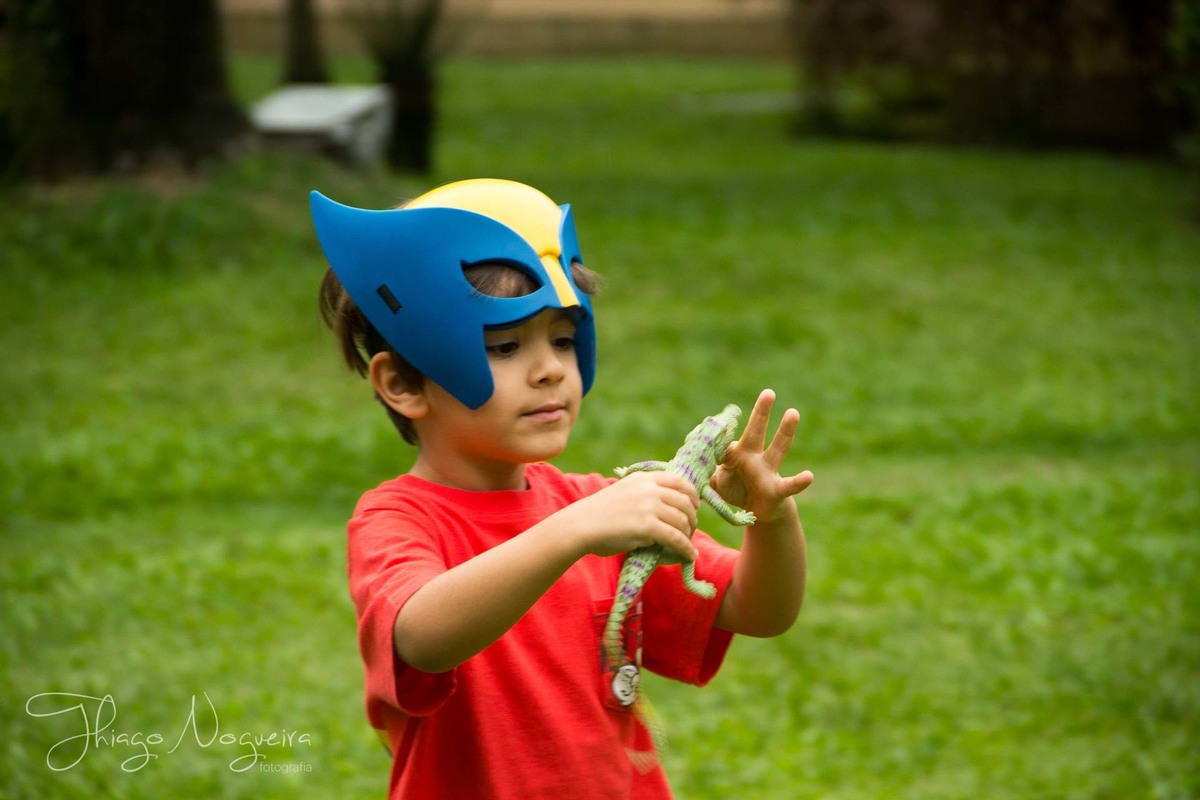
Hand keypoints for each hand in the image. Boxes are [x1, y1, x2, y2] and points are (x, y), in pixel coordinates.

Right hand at [554, 471, 699, 561]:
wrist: (580, 526)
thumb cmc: (599, 514)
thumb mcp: (624, 492)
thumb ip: (644, 494)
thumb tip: (669, 508)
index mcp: (643, 478)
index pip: (679, 481)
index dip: (692, 495)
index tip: (695, 506)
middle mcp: (649, 489)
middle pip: (685, 502)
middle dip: (692, 518)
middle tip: (690, 530)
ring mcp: (649, 506)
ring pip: (682, 521)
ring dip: (688, 535)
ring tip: (687, 545)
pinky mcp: (647, 526)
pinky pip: (676, 538)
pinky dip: (686, 548)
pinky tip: (689, 555)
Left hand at [710, 389, 813, 522]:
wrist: (757, 511)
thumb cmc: (735, 490)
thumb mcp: (715, 482)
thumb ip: (704, 472)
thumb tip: (688, 465)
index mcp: (735, 454)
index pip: (725, 440)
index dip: (717, 436)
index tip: (706, 428)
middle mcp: (753, 458)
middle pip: (757, 432)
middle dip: (761, 413)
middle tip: (768, 392)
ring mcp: (767, 472)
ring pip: (778, 449)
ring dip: (785, 432)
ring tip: (793, 412)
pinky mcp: (777, 490)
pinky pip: (789, 485)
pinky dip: (799, 482)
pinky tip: (809, 476)